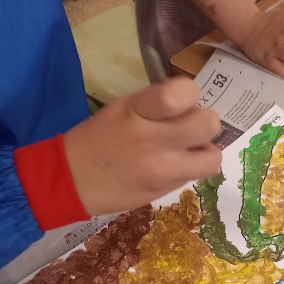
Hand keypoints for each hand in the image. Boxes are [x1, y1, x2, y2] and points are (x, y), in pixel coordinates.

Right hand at [62, 77, 221, 215]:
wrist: (71, 182)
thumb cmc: (96, 138)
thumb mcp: (122, 108)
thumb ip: (158, 104)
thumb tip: (190, 107)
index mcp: (138, 112)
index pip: (184, 92)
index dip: (190, 94)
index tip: (179, 101)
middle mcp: (153, 141)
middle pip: (208, 124)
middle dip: (203, 121)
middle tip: (187, 126)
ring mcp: (162, 170)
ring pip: (212, 158)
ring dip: (205, 150)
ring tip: (187, 149)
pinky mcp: (165, 191)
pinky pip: (196, 176)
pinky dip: (191, 168)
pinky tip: (174, 165)